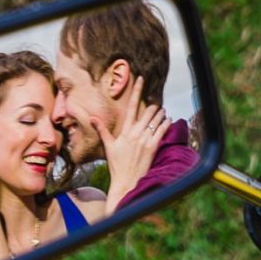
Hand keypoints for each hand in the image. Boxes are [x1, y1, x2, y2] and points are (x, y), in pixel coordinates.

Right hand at [96, 78, 167, 210]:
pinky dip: (166, 123)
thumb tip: (92, 118)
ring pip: (157, 119)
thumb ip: (102, 130)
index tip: (141, 79)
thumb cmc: (116, 164)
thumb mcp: (108, 146)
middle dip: (153, 106)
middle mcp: (136, 133)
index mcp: (125, 131)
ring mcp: (145, 139)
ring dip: (161, 113)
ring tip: (162, 112)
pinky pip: (163, 130)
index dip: (137, 91)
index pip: (131, 106)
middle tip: (156, 104)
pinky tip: (168, 120)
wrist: (126, 180)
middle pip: (148, 111)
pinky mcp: (153, 146)